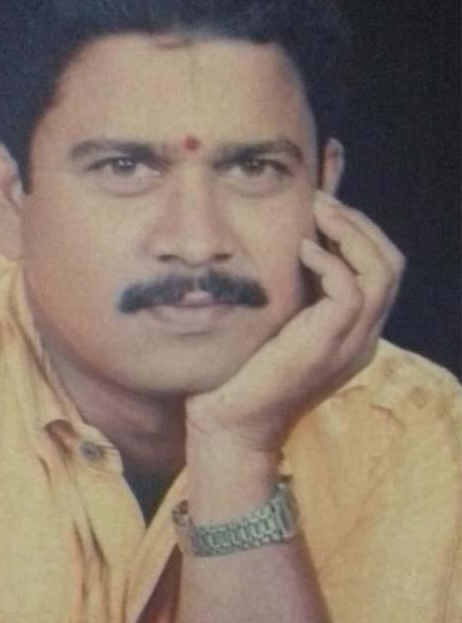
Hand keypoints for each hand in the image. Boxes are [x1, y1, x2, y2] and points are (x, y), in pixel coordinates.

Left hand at [186, 192, 404, 453]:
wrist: (230, 423)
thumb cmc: (242, 370)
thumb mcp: (276, 318)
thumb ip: (292, 284)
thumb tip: (288, 238)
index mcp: (353, 331)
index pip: (381, 268)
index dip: (359, 230)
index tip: (324, 204)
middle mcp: (361, 337)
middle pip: (391, 264)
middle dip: (361, 223)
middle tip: (323, 199)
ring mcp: (349, 343)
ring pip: (382, 272)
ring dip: (352, 231)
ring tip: (319, 210)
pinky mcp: (327, 346)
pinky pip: (351, 292)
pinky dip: (332, 262)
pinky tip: (303, 248)